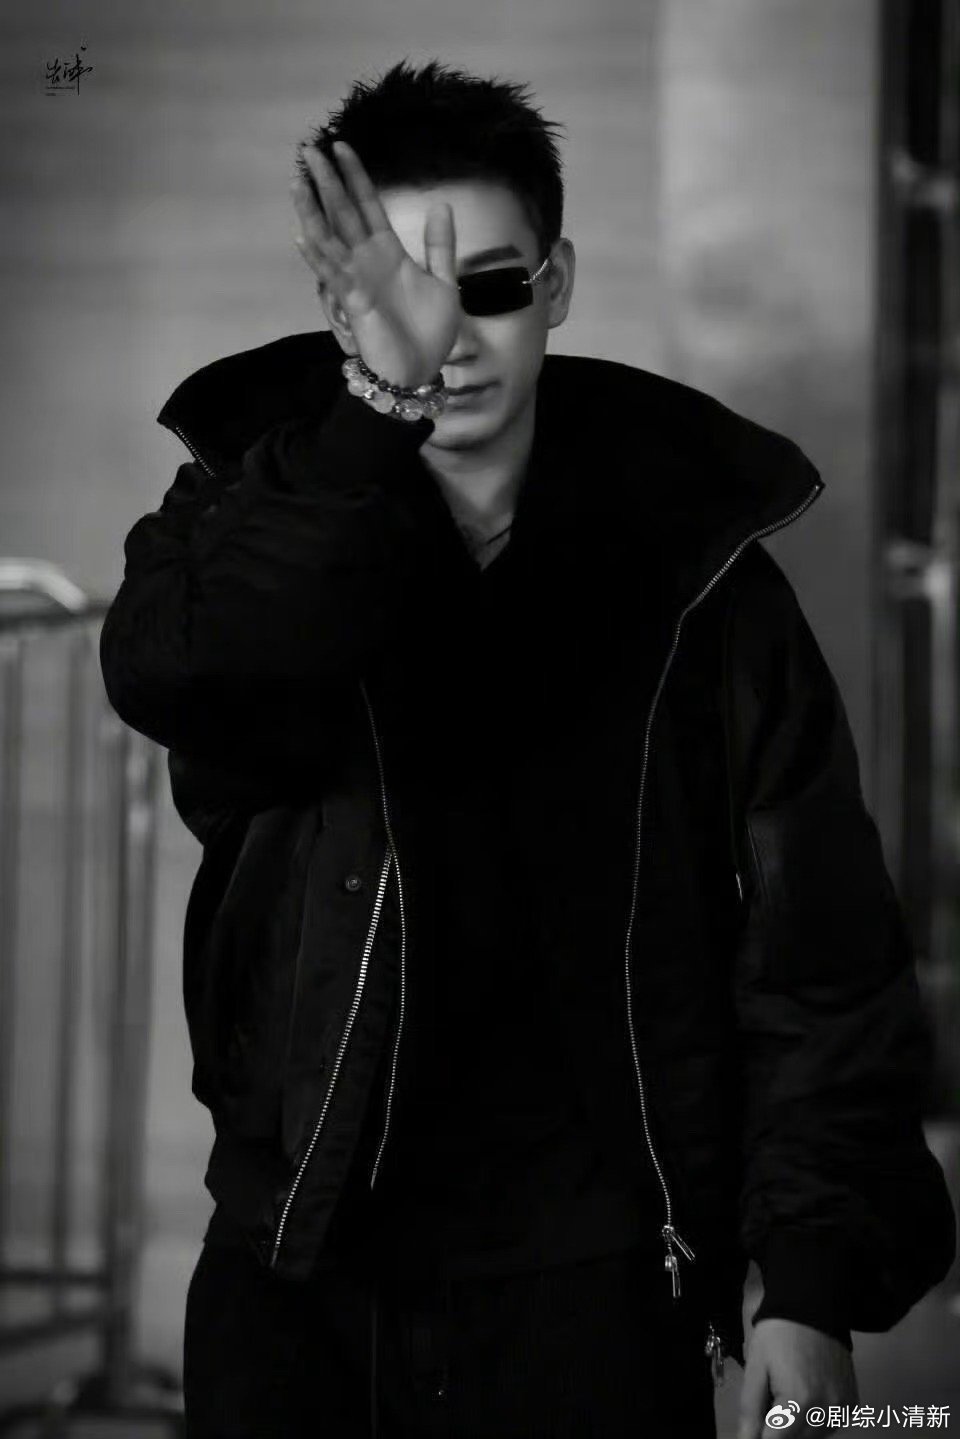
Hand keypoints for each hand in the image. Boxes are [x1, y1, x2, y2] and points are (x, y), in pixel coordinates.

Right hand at [292, 140, 461, 389]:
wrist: (421, 371)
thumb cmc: (430, 332)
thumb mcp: (445, 282)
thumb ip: (440, 245)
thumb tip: (442, 204)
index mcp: (388, 252)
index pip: (367, 205)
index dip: (355, 176)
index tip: (342, 147)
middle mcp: (367, 260)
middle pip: (342, 213)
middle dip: (327, 181)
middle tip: (310, 149)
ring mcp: (357, 280)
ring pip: (329, 239)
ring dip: (312, 211)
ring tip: (297, 183)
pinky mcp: (354, 302)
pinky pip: (333, 276)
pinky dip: (318, 257)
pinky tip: (303, 236)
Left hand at [738, 1319, 857, 1437]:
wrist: (813, 1307)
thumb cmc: (779, 1334)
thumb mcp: (756, 1367)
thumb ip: (750, 1410)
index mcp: (798, 1402)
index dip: (760, 1435)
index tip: (755, 1423)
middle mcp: (825, 1411)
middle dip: (777, 1429)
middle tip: (770, 1400)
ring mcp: (842, 1409)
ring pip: (812, 1438)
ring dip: (796, 1427)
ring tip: (787, 1393)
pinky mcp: (851, 1404)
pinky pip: (828, 1426)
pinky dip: (814, 1420)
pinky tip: (805, 1395)